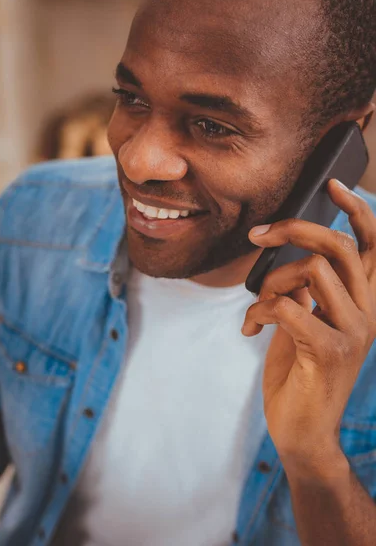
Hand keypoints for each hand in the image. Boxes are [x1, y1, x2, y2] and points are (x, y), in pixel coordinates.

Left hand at [242, 179, 375, 470]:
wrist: (302, 430)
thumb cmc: (299, 369)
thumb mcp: (306, 319)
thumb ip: (307, 287)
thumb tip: (287, 249)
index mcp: (364, 301)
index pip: (373, 245)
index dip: (357, 210)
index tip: (333, 184)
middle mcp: (368, 312)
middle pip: (339, 245)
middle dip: (293, 229)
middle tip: (258, 235)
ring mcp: (353, 332)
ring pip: (311, 271)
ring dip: (270, 282)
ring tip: (258, 306)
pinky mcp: (329, 352)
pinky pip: (289, 306)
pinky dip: (259, 312)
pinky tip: (251, 330)